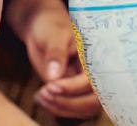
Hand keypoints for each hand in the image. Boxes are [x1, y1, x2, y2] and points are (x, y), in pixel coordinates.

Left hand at [21, 1, 101, 119]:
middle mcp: (94, 72)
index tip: (52, 86)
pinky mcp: (74, 91)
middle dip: (69, 102)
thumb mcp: (53, 35)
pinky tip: (41, 99)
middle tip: (45, 93)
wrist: (43, 29)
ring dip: (63, 108)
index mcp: (95, 55)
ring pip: (85, 109)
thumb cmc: (51, 26)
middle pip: (93, 101)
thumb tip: (54, 76)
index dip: (73, 87)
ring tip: (41, 96)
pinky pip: (74, 108)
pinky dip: (58, 109)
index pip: (92, 80)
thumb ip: (56, 53)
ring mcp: (84, 84)